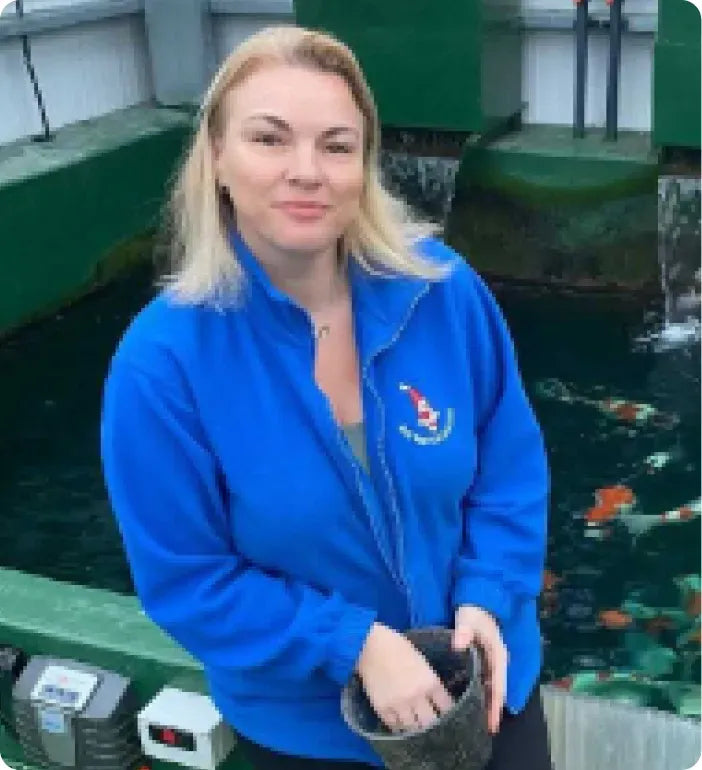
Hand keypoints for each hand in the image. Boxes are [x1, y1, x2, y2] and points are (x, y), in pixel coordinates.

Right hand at [355, 623, 453, 732]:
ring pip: (412, 727)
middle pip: (430, 722)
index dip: (448, 712)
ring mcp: (399, 704)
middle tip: (430, 723)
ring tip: (415, 725)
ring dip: (415, 726)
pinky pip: (394, 726)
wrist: (371, 645)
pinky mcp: (382, 708)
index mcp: (430, 681)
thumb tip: (436, 698)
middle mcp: (416, 696)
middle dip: (432, 724)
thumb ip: (429, 681)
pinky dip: (399, 725)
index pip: (446, 707)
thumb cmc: (398, 647)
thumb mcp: (422, 661)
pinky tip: (401, 722)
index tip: (446, 714)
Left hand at [452, 605, 507, 734]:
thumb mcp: (468, 619)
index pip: (498, 685)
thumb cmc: (473, 611)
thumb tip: (458, 645)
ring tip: (477, 722)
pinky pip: (484, 680)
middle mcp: (498, 661)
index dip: (495, 705)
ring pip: (490, 687)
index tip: (492, 724)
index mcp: (498, 655)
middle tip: (484, 730)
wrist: (477, 600)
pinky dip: (480, 692)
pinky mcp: (483, 659)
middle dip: (492, 710)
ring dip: (486, 703)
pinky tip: (471, 702)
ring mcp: (491, 661)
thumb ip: (463, 631)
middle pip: (496, 690)